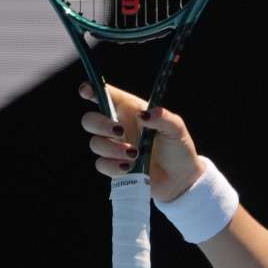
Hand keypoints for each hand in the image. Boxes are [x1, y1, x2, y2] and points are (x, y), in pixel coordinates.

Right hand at [78, 81, 205, 201]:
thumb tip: (145, 114)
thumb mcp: (176, 128)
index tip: (86, 90)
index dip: (92, 90)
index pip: (106, 96)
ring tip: (135, 154)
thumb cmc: (178, 147)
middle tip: (120, 131)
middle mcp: (119, 127)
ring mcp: (114, 147)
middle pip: (90, 120)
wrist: (181, 177)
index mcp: (131, 111)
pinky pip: (101, 164)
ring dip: (113, 148)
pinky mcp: (114, 167)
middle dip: (100, 124)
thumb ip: (163, 118)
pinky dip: (114, 166)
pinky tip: (129, 167)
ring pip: (95, 143)